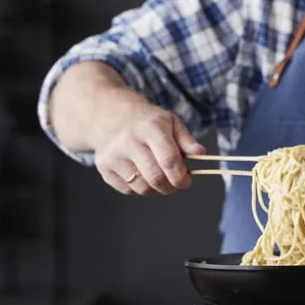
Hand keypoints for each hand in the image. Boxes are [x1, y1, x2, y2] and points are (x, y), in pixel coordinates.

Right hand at [89, 88, 204, 195]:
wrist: (111, 114)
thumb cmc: (147, 121)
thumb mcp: (170, 122)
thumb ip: (186, 140)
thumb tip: (201, 154)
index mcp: (150, 127)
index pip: (169, 160)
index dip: (181, 176)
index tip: (187, 181)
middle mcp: (129, 141)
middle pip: (156, 178)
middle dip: (171, 186)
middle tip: (175, 183)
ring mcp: (113, 155)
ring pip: (142, 187)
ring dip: (156, 189)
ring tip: (160, 177)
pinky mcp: (103, 166)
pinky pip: (128, 189)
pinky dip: (139, 188)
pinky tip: (142, 174)